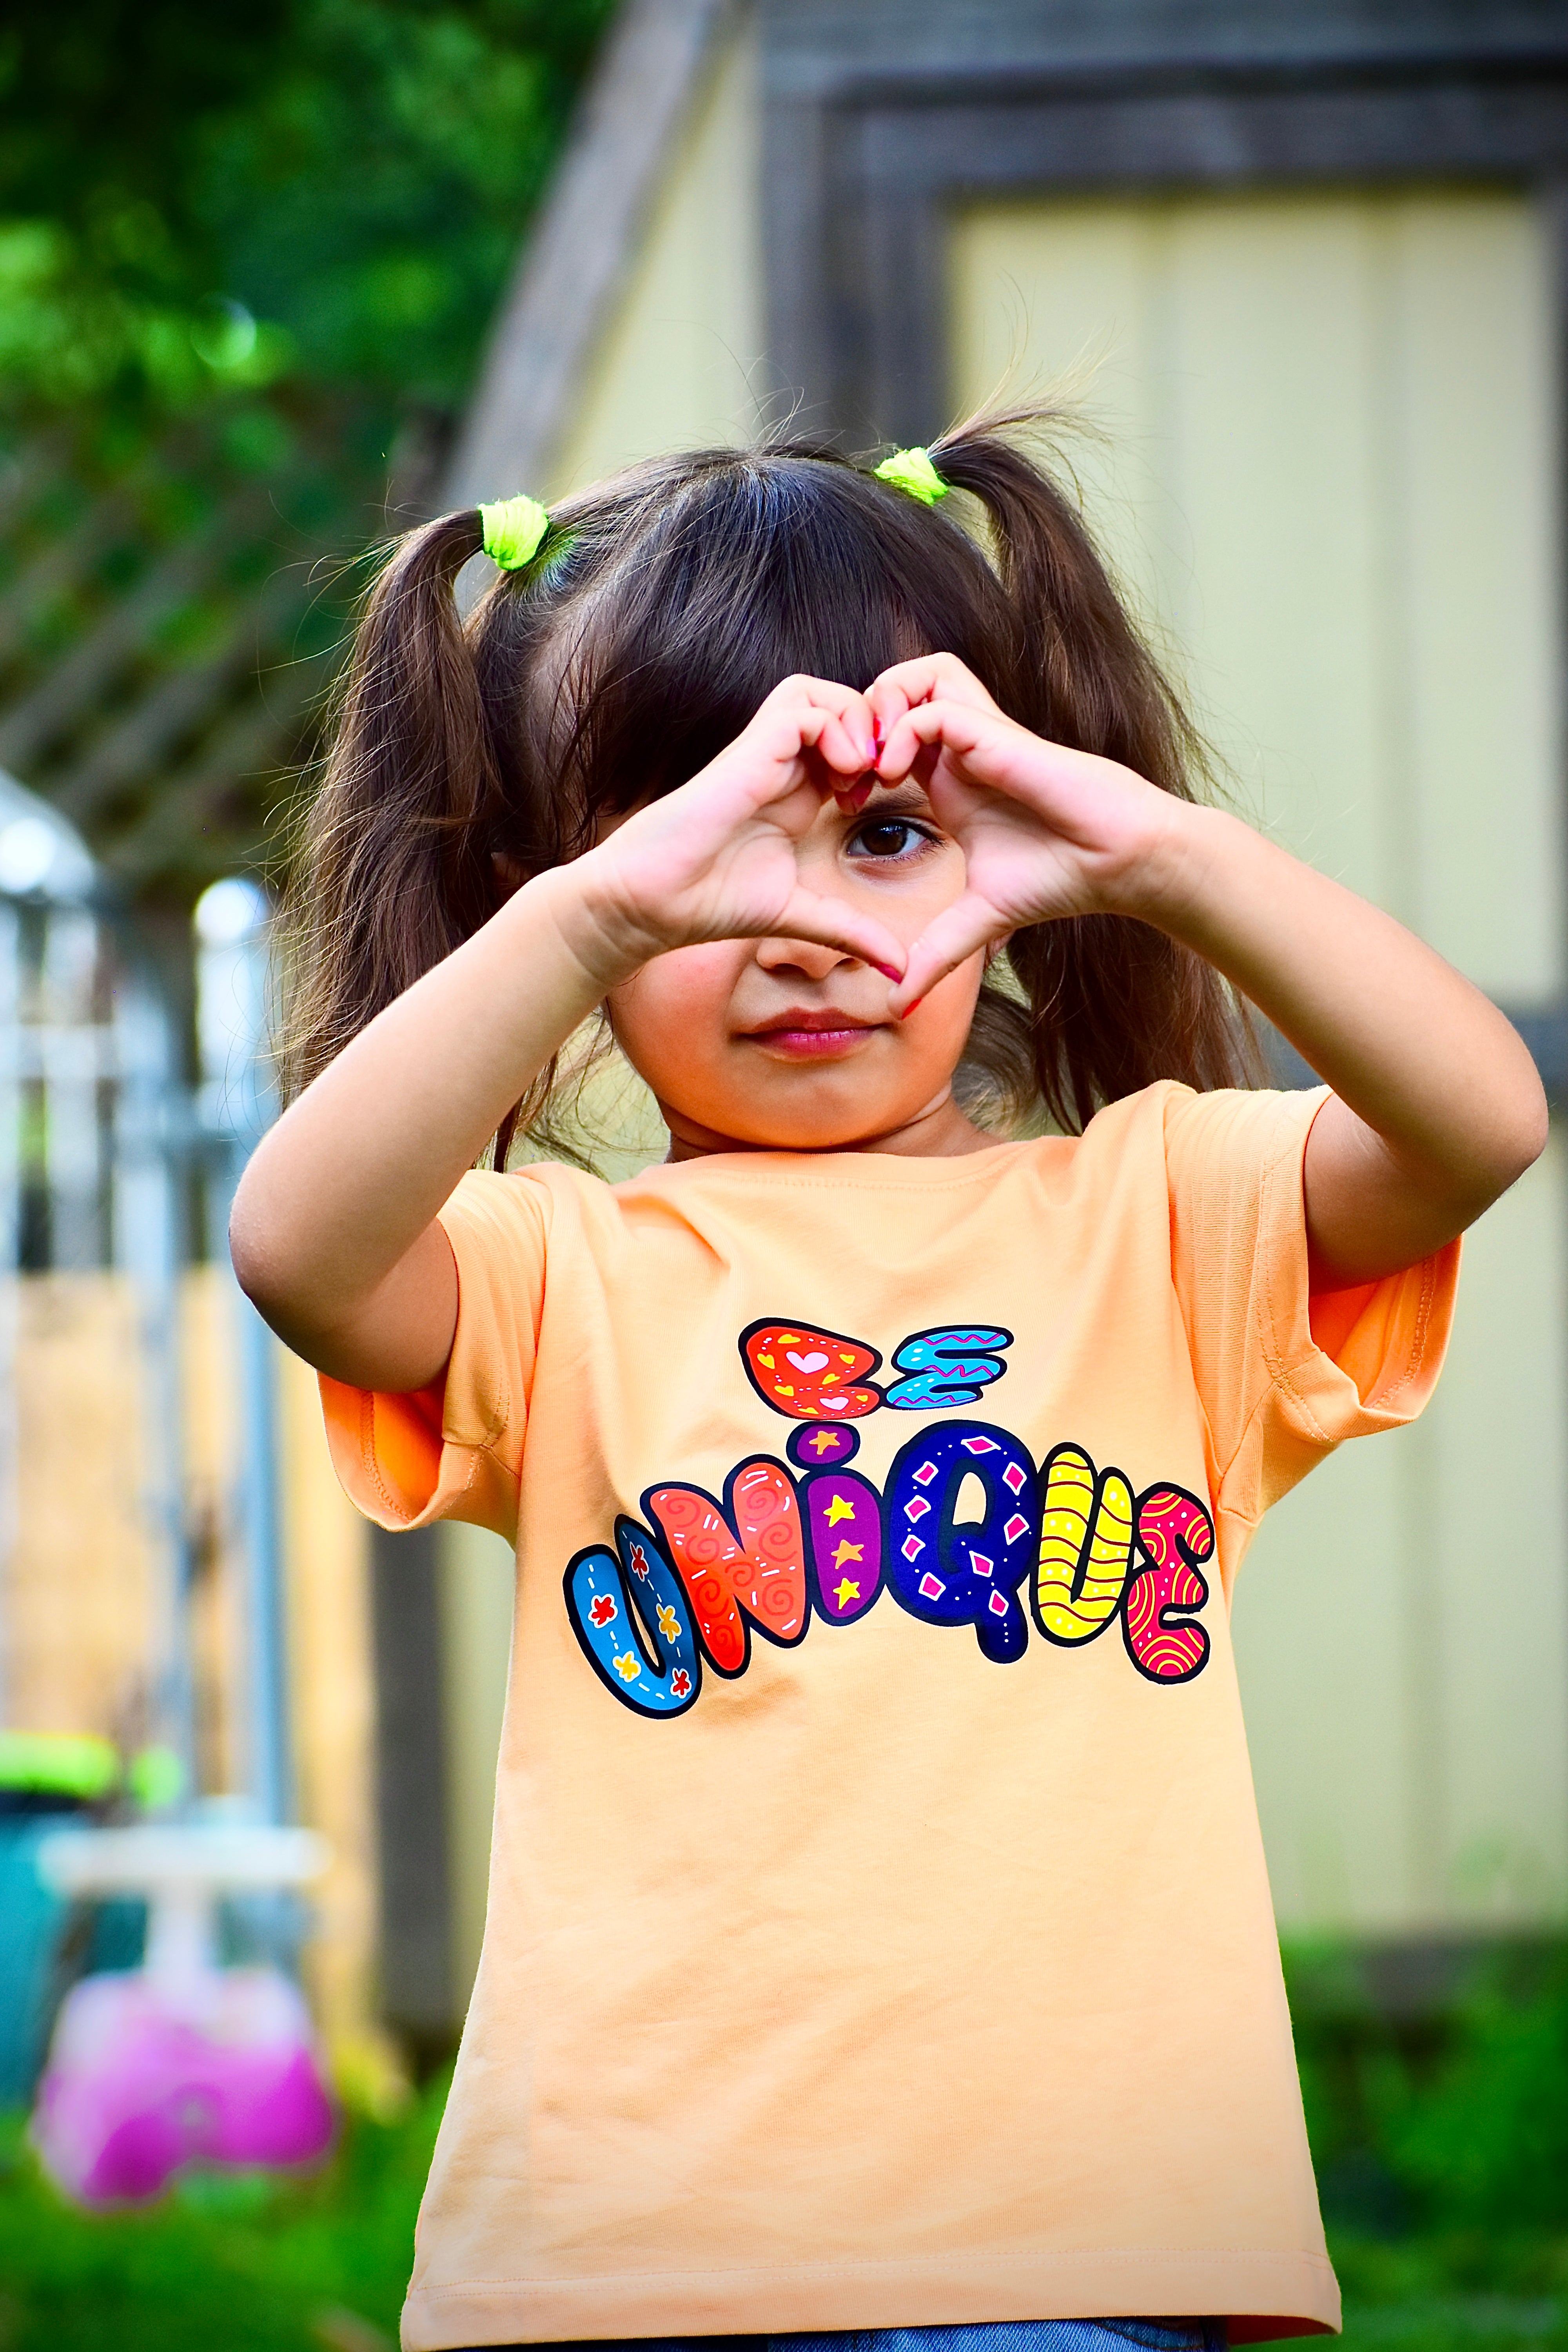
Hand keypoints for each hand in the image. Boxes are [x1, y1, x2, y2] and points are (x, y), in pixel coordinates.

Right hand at [560, 674, 907, 987]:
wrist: (653, 902)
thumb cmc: (712, 903)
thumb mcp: (803, 915)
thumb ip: (852, 930)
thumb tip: (901, 967)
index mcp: (796, 794)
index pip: (849, 743)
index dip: (880, 758)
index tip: (885, 797)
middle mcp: (781, 767)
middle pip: (839, 706)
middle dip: (876, 730)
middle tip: (886, 776)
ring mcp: (764, 755)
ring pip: (820, 693)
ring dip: (857, 721)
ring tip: (866, 770)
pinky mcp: (749, 750)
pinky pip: (803, 706)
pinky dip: (835, 726)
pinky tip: (845, 772)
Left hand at [867, 654, 1173, 1010]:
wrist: (1114, 862)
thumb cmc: (1057, 878)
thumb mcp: (976, 921)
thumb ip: (934, 954)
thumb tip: (897, 1002)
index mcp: (946, 781)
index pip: (882, 740)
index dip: (850, 762)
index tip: (837, 805)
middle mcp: (956, 752)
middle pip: (888, 694)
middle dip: (852, 726)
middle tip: (840, 778)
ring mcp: (975, 737)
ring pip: (910, 680)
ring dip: (876, 714)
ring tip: (866, 769)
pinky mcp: (993, 733)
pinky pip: (931, 703)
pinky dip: (902, 728)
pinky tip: (894, 772)